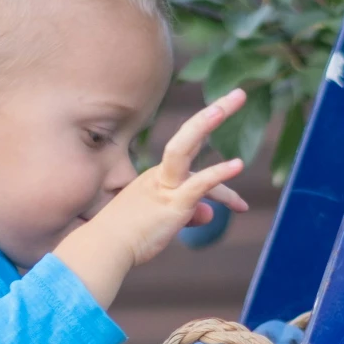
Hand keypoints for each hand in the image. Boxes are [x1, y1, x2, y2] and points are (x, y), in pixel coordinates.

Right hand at [54, 89, 248, 308]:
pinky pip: (199, 184)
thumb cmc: (128, 239)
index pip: (187, 154)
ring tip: (237, 100)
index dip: (206, 137)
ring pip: (185, 147)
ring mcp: (165, 188)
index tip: (224, 123)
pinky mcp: (172, 205)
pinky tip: (238, 164)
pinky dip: (219, 173)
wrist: (105, 249)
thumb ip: (188, 215)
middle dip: (214, 112)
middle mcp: (160, 176)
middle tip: (239, 94)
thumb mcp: (162, 222)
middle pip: (188, 135)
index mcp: (156, 178)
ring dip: (208, 122)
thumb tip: (210, 215)